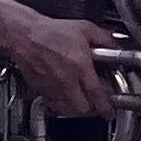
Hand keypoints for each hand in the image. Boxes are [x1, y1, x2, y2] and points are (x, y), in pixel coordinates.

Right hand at [1, 12, 118, 119]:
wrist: (24, 34)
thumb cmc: (50, 31)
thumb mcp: (85, 29)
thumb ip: (104, 39)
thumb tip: (116, 46)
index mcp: (79, 65)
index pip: (96, 94)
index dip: (106, 106)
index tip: (110, 111)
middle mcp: (66, 79)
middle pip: (82, 109)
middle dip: (93, 111)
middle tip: (99, 107)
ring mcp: (51, 86)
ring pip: (67, 111)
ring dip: (78, 111)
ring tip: (85, 105)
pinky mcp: (40, 89)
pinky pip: (53, 105)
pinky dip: (62, 107)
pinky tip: (67, 100)